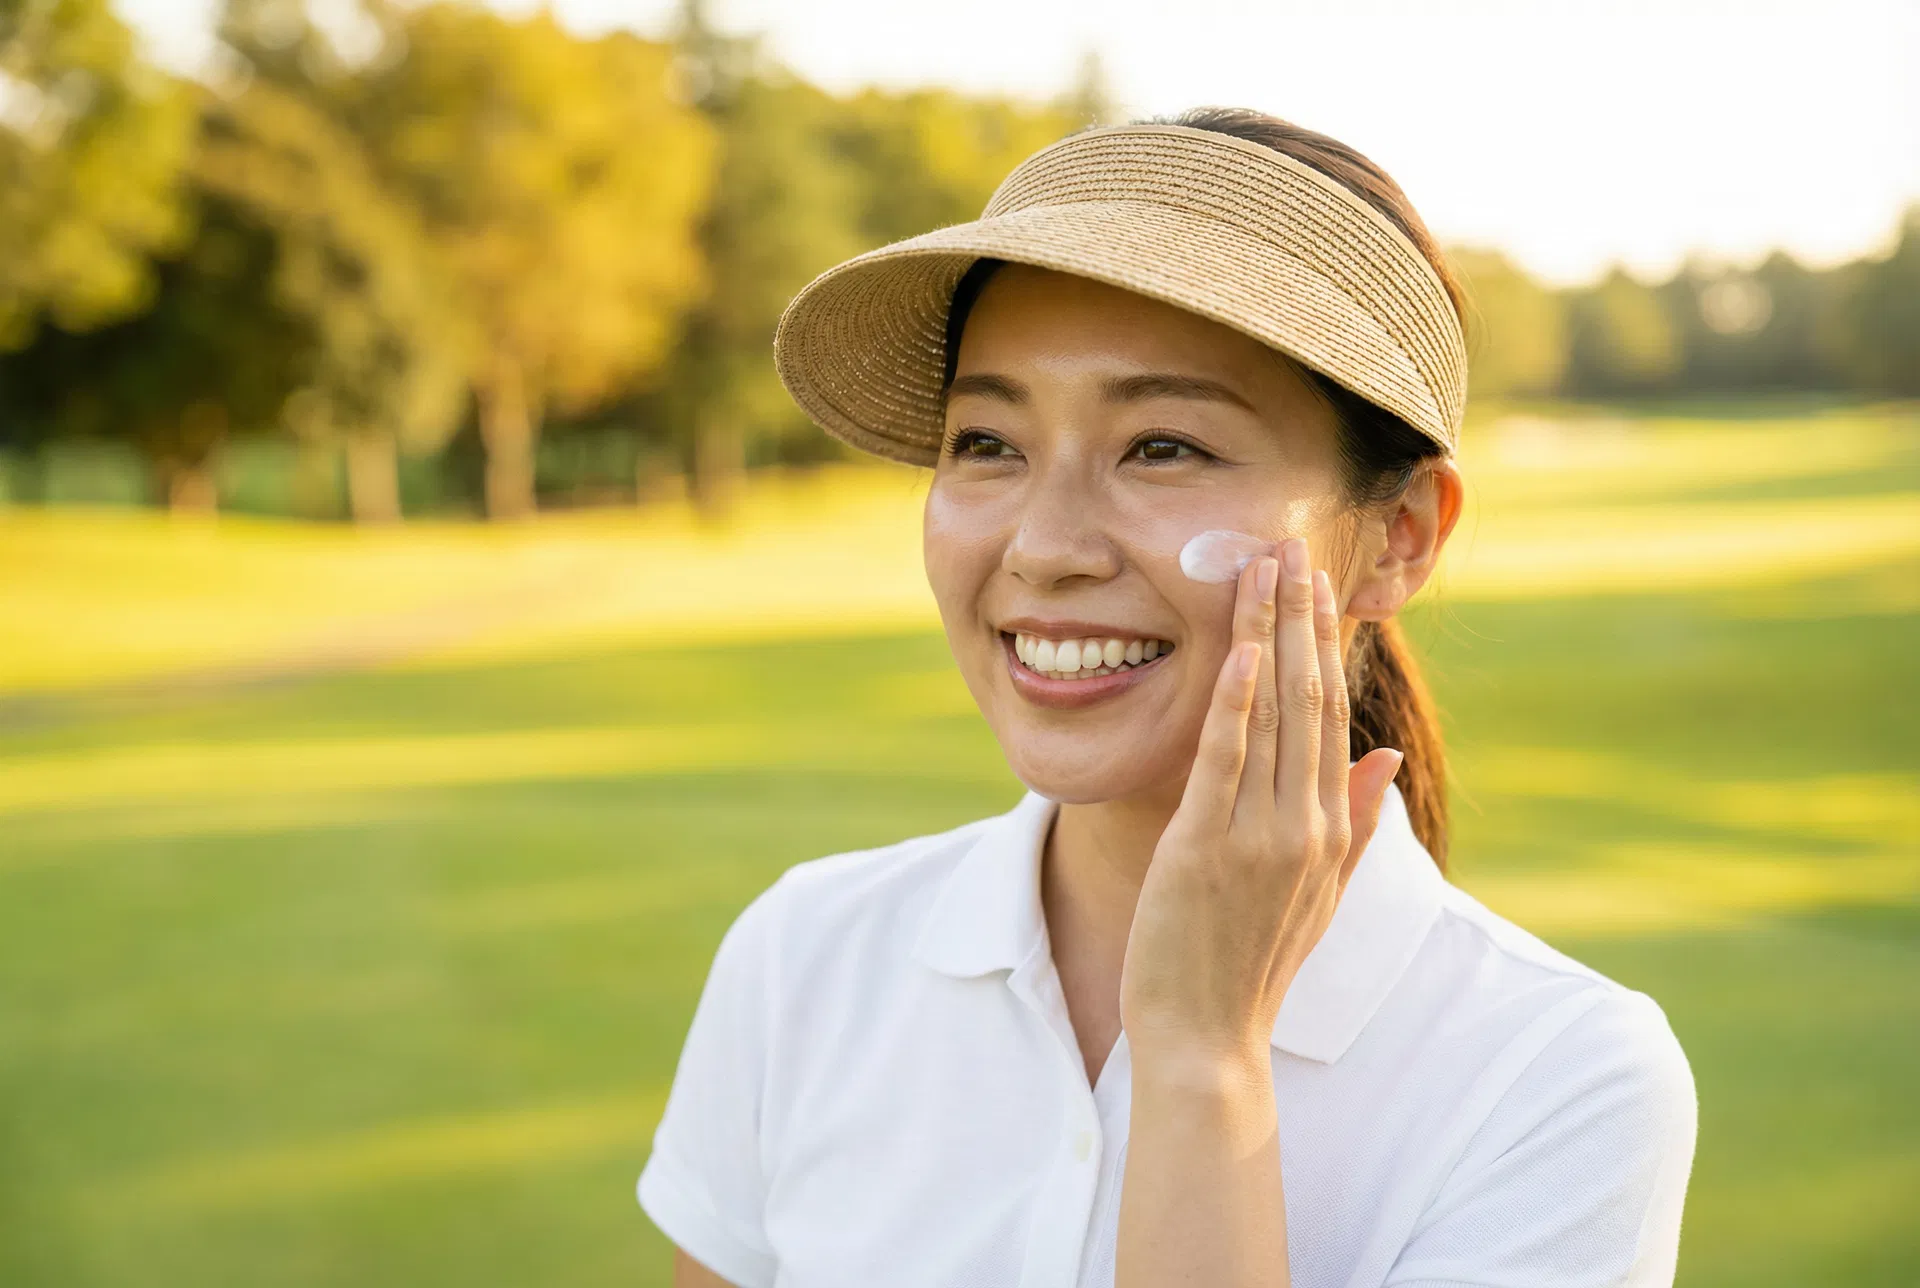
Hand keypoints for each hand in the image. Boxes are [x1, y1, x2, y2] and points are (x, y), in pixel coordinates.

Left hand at [1119, 538, 1403, 1078]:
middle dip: (1300, 618)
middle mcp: (1303, 824)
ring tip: (1263, 568)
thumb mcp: (1321, 894)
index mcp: (1327, 830)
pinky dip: (1235, 700)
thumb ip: (1355, 822)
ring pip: (1271, 715)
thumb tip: (1387, 758)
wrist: (1208, 1037)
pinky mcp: (1206, 847)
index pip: (1330, 715)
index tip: (1316, 583)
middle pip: (1308, 699)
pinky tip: (1239, 649)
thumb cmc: (1253, 965)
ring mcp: (1258, 835)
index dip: (1324, 644)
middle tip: (1290, 546)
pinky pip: (1225, 759)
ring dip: (1267, 635)